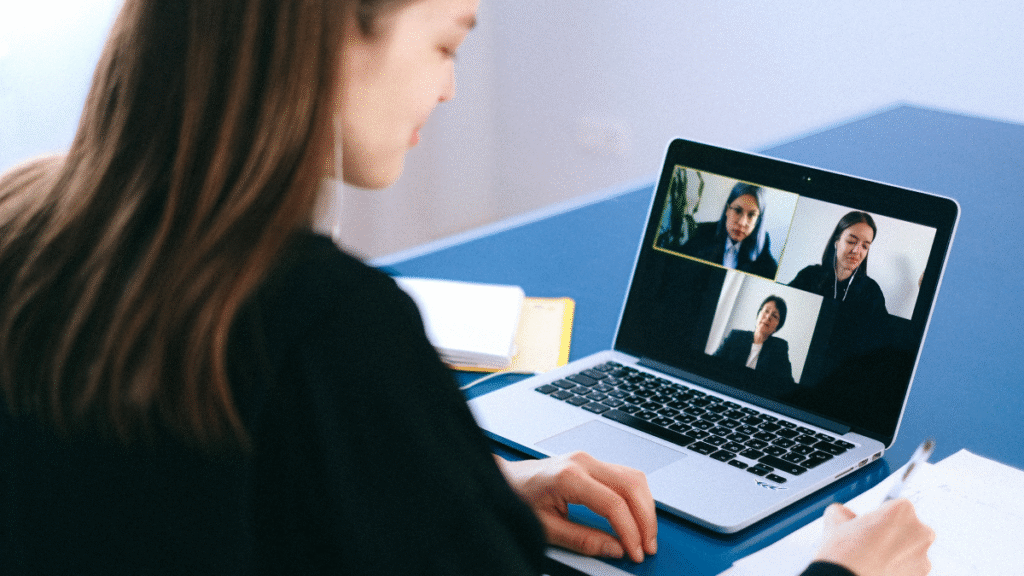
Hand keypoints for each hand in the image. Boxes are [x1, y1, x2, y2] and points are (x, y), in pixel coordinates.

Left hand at [495, 452, 656, 562]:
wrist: (506, 479)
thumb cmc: (519, 498)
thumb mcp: (547, 528)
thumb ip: (583, 540)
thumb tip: (614, 549)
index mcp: (569, 477)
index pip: (614, 504)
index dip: (630, 531)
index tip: (635, 551)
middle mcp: (583, 462)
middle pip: (631, 486)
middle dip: (645, 519)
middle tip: (647, 546)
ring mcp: (588, 459)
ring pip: (633, 478)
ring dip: (645, 507)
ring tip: (646, 535)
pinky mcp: (591, 462)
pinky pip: (625, 476)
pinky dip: (636, 497)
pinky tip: (637, 516)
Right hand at [813, 499, 934, 575]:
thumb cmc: (845, 554)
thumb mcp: (835, 519)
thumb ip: (845, 512)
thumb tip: (846, 516)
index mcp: (903, 510)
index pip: (896, 505)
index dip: (880, 515)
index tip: (871, 523)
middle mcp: (919, 531)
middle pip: (910, 526)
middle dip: (894, 532)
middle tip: (872, 540)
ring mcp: (923, 557)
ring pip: (911, 549)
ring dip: (897, 551)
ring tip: (873, 558)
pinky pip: (912, 568)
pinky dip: (900, 569)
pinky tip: (879, 569)